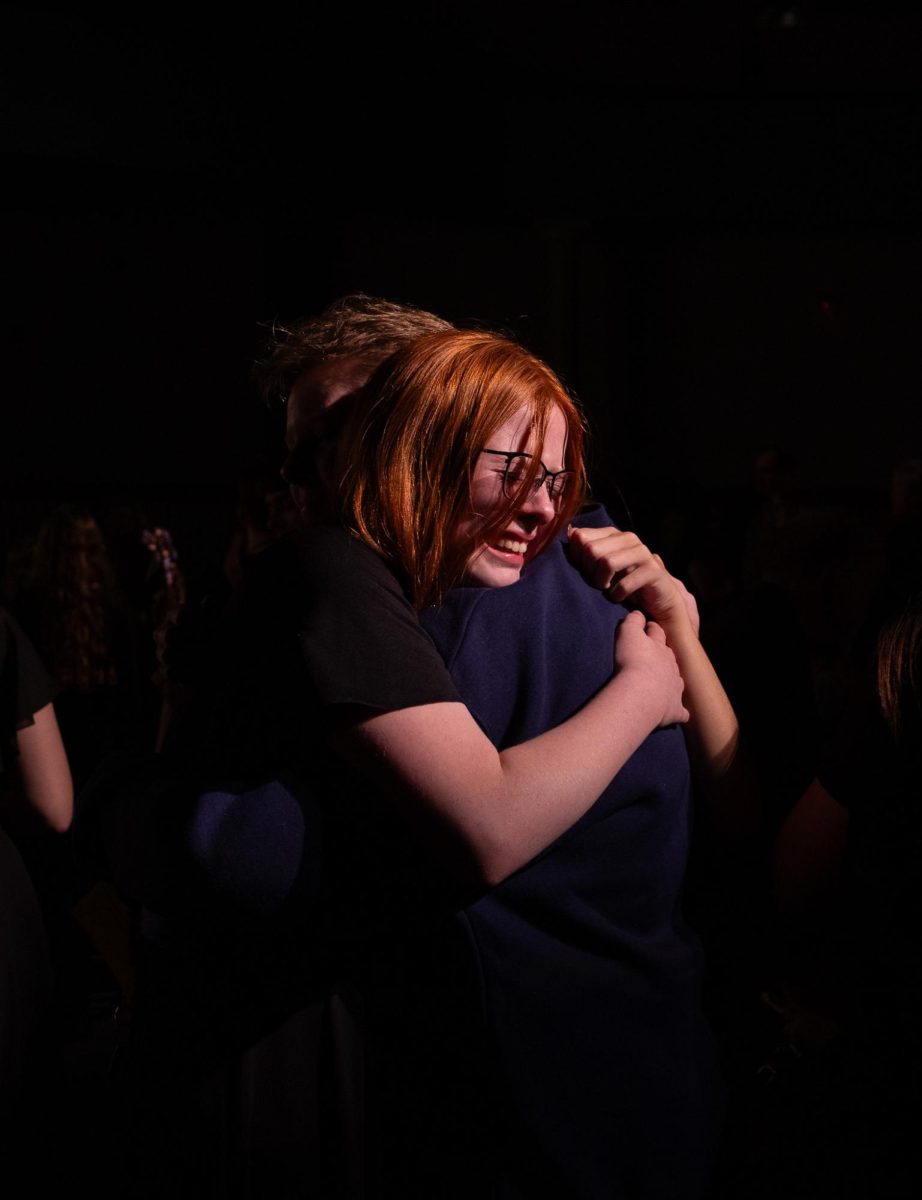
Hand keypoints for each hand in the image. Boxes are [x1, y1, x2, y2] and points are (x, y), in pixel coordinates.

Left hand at [567, 525, 696, 630]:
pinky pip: (624, 584)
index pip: (581, 537)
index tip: (584, 571)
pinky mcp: (653, 570)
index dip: (577, 558)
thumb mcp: (600, 565)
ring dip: (601, 582)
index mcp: (613, 534)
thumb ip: (586, 549)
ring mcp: (642, 552)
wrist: (656, 600)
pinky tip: (619, 597)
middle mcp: (628, 538)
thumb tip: (570, 532)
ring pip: (607, 563)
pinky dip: (616, 595)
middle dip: (589, 572)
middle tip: (597, 583)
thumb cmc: (623, 582)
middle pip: (591, 550)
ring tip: (606, 589)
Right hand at [613, 610, 688, 728]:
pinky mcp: (675, 709)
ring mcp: (675, 688)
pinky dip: (678, 711)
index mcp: (660, 647)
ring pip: (677, 681)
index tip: (646, 629)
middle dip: (663, 655)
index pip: (657, 633)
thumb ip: (633, 621)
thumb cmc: (632, 661)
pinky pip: (680, 711)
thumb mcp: (627, 634)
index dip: (651, 630)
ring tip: (661, 685)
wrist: (640, 693)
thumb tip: (638, 613)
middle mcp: (672, 666)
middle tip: (652, 658)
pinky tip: (674, 713)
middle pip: (669, 657)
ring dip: (670, 681)